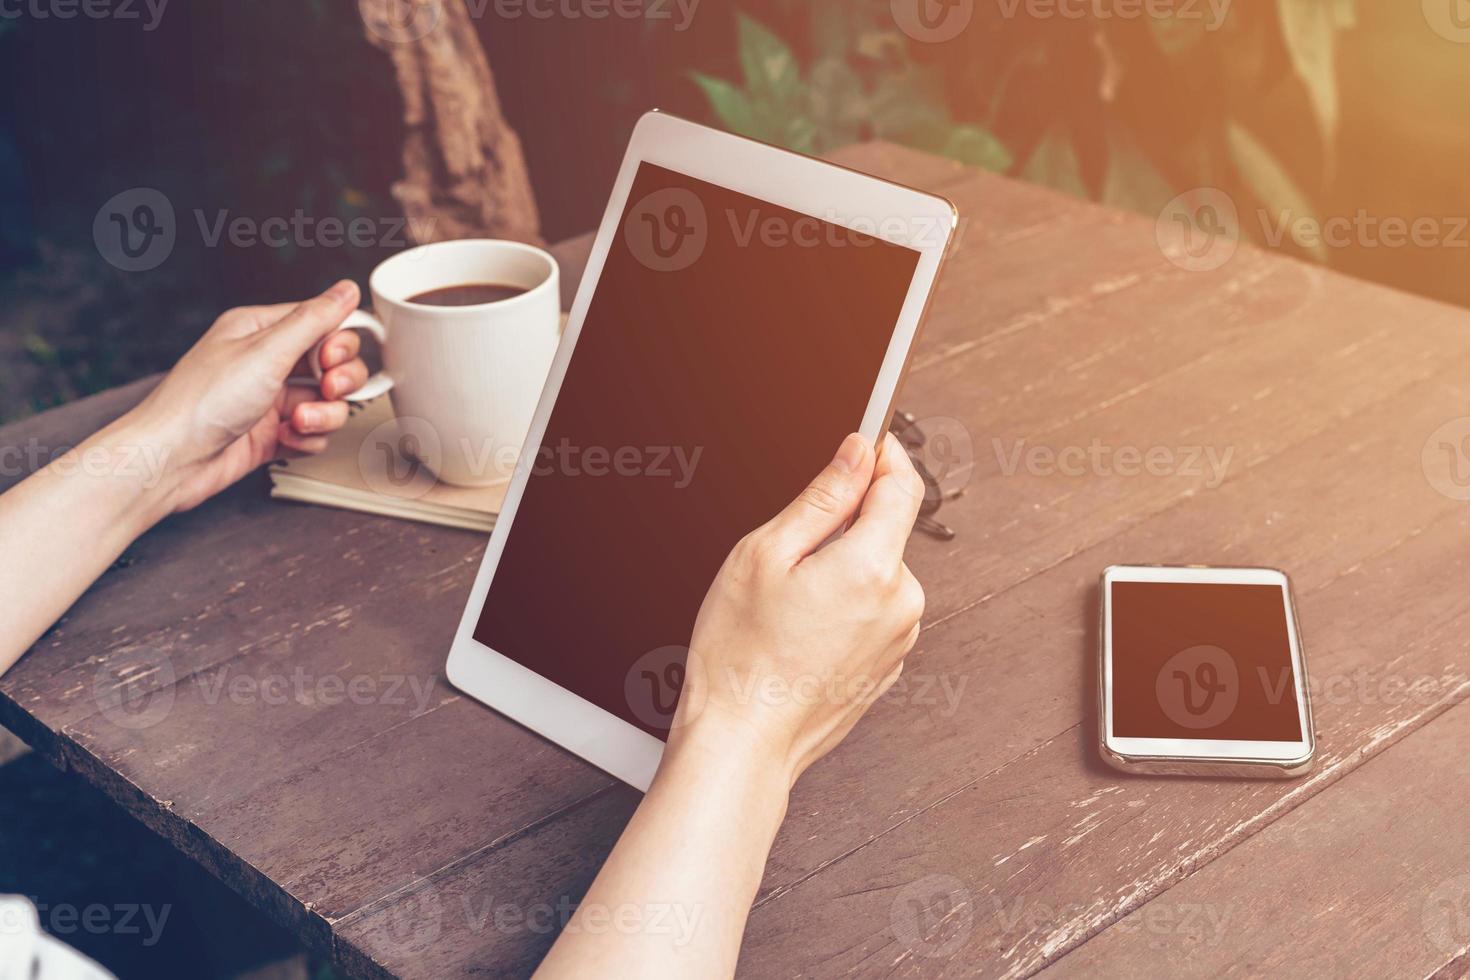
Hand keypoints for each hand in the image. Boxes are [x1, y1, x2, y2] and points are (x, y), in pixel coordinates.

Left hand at [126, 281, 369, 512]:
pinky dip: (307, 439)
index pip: (322, 323)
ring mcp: (270, 399)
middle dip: (339, 381)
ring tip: (297, 421)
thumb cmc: (201, 402)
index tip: (332, 360)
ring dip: (322, 415)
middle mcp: (267, 362)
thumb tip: (345, 290)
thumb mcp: (266, 351)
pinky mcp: (272, 434)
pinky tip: (285, 438)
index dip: (339, 343)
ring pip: (328, 402)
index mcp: (260, 330)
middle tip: (328, 389)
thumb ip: (314, 320)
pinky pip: (314, 433)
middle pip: (333, 364)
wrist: (172, 460)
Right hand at [668, 432, 925, 788]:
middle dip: (845, 526)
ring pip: (878, 574)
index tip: (866, 441)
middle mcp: (902, 603)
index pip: (901, 485)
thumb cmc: (740, 657)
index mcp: (873, 567)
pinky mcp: (889, 666)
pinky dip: (843, 608)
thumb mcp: (764, 555)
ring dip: (842, 570)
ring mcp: (899, 639)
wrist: (742, 743)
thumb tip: (859, 453)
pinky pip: (873, 613)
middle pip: (886, 532)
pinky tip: (799, 633)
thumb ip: (822, 496)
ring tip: (786, 606)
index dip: (883, 455)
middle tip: (786, 552)